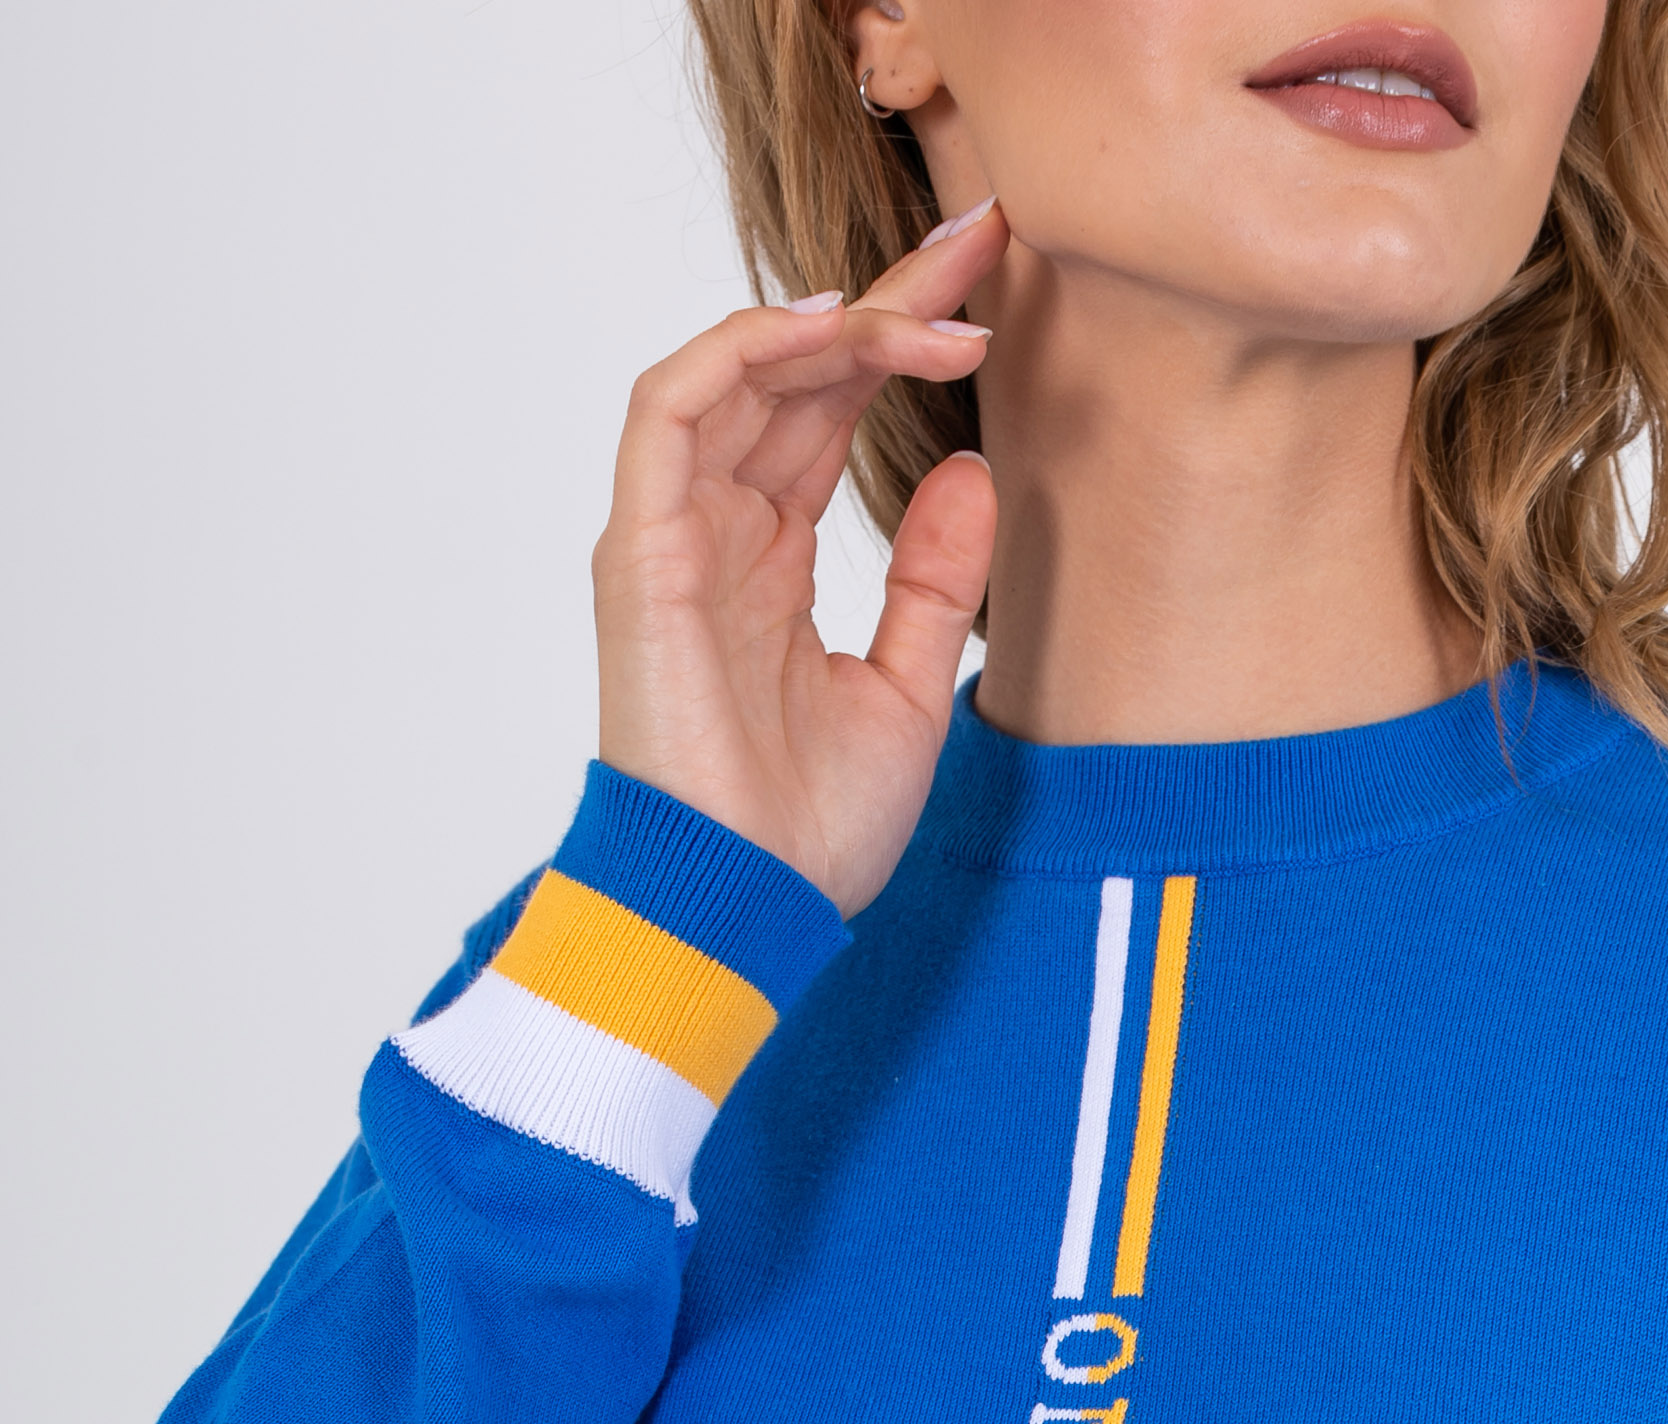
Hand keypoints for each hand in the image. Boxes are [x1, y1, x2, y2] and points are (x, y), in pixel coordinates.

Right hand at [591, 203, 1007, 919]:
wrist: (748, 908)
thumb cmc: (810, 832)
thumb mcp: (908, 691)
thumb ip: (932, 583)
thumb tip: (972, 469)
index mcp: (769, 562)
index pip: (830, 412)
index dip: (904, 338)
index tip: (994, 288)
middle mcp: (717, 533)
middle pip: (794, 373)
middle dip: (889, 297)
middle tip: (983, 240)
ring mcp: (673, 536)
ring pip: (736, 371)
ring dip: (834, 320)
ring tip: (932, 305)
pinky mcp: (641, 551)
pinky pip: (671, 410)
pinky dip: (743, 350)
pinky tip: (829, 328)